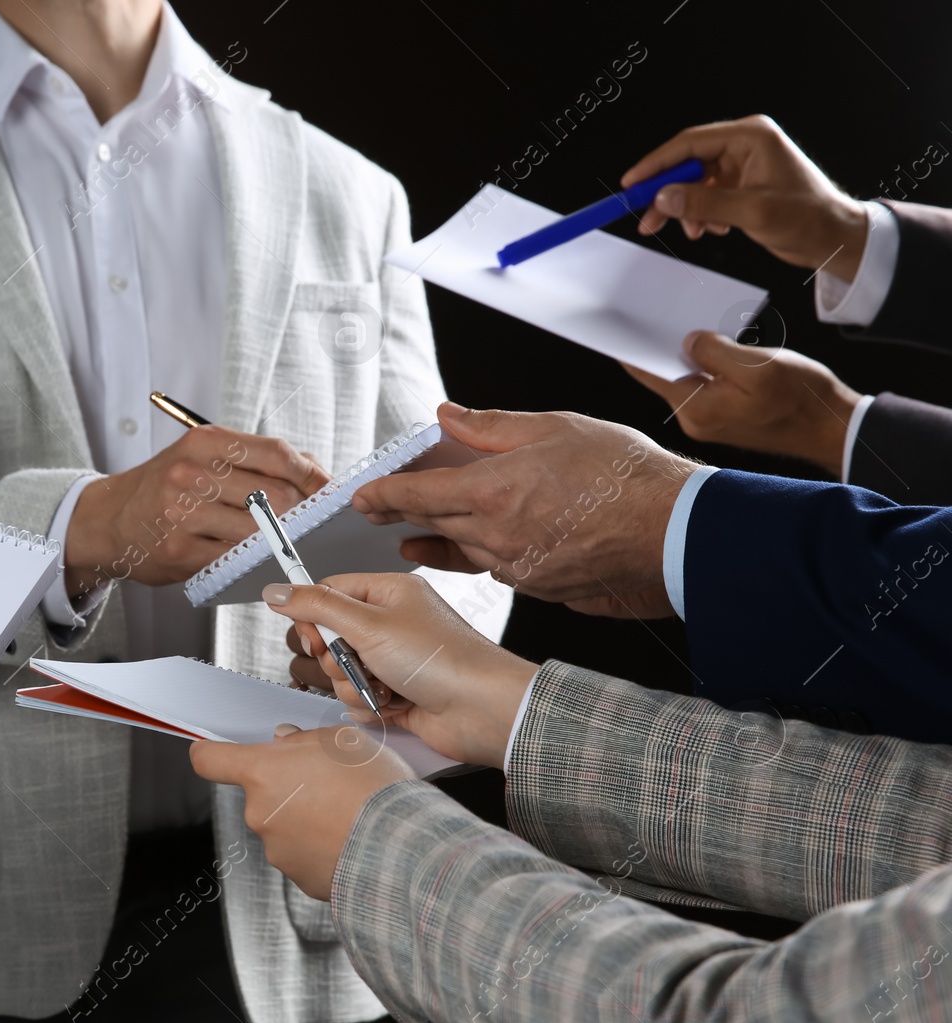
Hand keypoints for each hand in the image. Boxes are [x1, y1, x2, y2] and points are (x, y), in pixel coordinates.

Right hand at [65, 425, 329, 591]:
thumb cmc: (165, 488)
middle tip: (311, 526)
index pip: (278, 454)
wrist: (109, 519)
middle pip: (275, 495)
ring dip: (280, 542)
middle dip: (302, 514)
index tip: (329, 493)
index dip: (313, 476)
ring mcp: (183, 512)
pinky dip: (254, 562)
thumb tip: (317, 473)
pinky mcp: (180, 549)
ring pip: (259, 531)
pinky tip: (257, 560)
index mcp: (206, 442)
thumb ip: (257, 460)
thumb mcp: (203, 457)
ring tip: (287, 544)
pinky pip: (235, 559)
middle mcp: (192, 472)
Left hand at [189, 725, 415, 900]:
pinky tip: (351, 838)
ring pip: (284, 826)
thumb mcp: (342, 739)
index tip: (211, 751)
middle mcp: (260, 814)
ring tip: (348, 812)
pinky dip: (321, 847)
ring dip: (306, 819)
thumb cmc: (372, 788)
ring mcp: (278, 851)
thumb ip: (303, 739)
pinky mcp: (300, 879)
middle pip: (260, 795)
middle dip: (286, 787)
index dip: (209, 753)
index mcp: (262, 773)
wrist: (400, 849)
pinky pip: (304, 855)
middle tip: (327, 781)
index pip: (210, 761)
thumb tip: (286, 742)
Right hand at [266, 574, 535, 768]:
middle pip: (328, 636)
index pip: (329, 592)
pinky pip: (355, 699)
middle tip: (353, 659)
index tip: (313, 634)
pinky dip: (366, 705)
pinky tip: (392, 703)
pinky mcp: (394, 694)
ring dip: (351, 684)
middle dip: (333, 656)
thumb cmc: (443, 659)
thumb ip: (316, 606)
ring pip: (338, 672)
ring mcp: (392, 662)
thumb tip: (276, 591)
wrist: (482, 711)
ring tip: (381, 684)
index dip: (313, 615)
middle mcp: (389, 625)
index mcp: (388, 594)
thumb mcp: (369, 624)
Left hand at [351, 402, 696, 608]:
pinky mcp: (540, 587)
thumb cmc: (626, 475)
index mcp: (492, 492)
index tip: (362, 495)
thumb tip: (449, 418)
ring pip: (463, 549)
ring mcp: (517, 568)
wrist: (677, 530)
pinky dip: (482, 553)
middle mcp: (496, 536)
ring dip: (439, 537)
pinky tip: (479, 545)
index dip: (384, 493)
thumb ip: (493, 426)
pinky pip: (497, 569)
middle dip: (402, 514)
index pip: (417, 494)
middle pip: (432, 524)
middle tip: (378, 509)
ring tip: (415, 532)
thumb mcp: (556, 428)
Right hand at [623, 114, 869, 280]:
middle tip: (647, 218)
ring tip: (690, 231)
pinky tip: (709, 229)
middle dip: (667, 194)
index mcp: (751, 137)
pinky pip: (705, 196)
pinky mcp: (740, 186)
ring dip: (685, 210)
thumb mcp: (753, 212)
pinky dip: (699, 215)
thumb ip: (706, 203)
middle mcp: (744, 146)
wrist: (834, 238)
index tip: (632, 183)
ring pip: (693, 184)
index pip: (689, 143)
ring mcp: (741, 166)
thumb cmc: (810, 217)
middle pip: (687, 164)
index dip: (656, 164)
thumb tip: (665, 197)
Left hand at [626, 331, 860, 476]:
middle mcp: (696, 419)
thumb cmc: (801, 397)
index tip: (614, 326)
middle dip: (659, 346)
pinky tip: (710, 345)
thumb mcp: (757, 365)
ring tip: (681, 323)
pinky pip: (704, 386)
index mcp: (697, 408)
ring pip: (686, 380)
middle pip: (665, 376)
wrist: (834, 429)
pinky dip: (704, 366)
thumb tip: (687, 341)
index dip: (631, 348)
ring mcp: (710, 421)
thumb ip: (715, 351)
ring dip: (685, 355)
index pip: (650, 374)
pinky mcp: (725, 418)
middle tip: (647, 314)